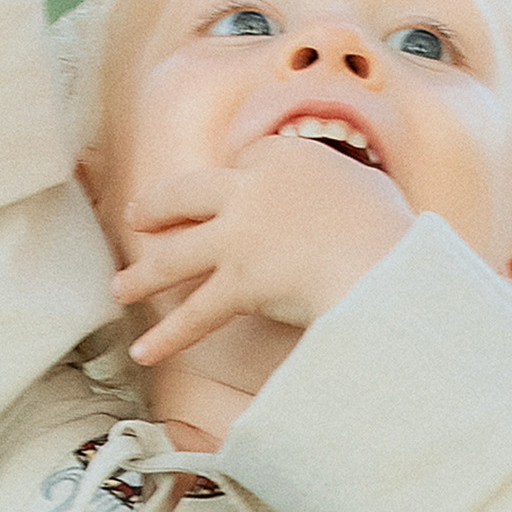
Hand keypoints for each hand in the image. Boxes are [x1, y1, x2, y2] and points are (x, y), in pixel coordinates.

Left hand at [112, 144, 414, 368]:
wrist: (382, 260)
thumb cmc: (392, 231)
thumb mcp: (370, 189)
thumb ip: (344, 192)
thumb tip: (349, 207)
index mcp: (286, 159)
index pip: (246, 161)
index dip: (238, 179)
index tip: (233, 190)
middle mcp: (251, 190)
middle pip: (188, 192)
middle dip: (158, 206)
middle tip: (136, 217)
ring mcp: (238, 237)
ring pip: (178, 254)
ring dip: (144, 273)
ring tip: (120, 288)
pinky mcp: (239, 282)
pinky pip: (196, 314)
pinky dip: (168, 336)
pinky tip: (144, 352)